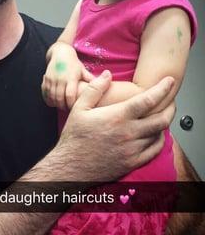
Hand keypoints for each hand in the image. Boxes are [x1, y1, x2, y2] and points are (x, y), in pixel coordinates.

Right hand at [42, 42, 93, 108]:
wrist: (61, 53)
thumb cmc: (74, 64)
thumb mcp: (83, 70)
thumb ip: (90, 79)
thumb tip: (105, 84)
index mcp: (71, 78)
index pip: (70, 95)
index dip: (72, 104)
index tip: (75, 108)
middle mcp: (60, 79)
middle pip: (59, 98)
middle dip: (63, 106)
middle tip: (69, 110)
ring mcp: (51, 79)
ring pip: (51, 97)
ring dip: (56, 104)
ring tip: (62, 106)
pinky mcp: (45, 79)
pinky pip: (45, 93)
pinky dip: (48, 100)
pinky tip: (54, 102)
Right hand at [56, 71, 174, 181]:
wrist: (71, 167)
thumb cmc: (75, 136)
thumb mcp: (79, 108)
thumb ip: (95, 89)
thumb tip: (107, 74)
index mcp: (117, 117)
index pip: (147, 100)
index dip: (162, 89)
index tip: (169, 81)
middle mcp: (128, 133)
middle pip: (161, 118)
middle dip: (170, 107)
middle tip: (171, 100)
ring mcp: (132, 149)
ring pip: (159, 134)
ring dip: (164, 123)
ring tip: (162, 115)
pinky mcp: (132, 162)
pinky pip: (154, 150)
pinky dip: (159, 140)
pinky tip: (155, 134)